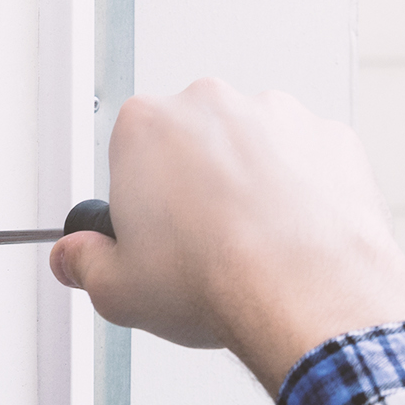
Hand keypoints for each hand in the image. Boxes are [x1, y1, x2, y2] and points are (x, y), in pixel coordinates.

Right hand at [50, 79, 404, 394]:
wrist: (307, 298)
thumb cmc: (217, 280)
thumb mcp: (115, 288)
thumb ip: (82, 262)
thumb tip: (74, 256)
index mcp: (146, 126)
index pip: (128, 150)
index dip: (138, 197)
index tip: (151, 230)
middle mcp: (210, 106)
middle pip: (192, 139)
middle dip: (195, 181)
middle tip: (200, 241)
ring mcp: (276, 116)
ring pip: (253, 144)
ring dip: (251, 181)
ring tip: (254, 244)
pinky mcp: (331, 138)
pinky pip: (309, 159)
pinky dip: (303, 190)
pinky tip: (294, 237)